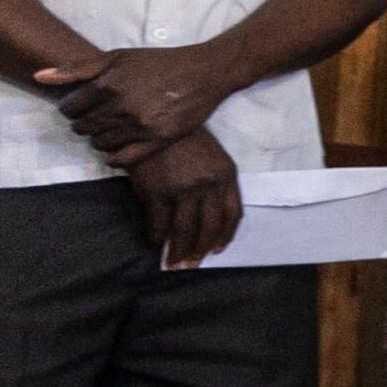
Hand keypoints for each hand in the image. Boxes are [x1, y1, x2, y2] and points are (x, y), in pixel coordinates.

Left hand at [34, 40, 236, 163]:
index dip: (71, 108)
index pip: (69, 108)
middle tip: (96, 118)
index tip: (81, 107)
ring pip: (100, 144)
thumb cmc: (159, 62)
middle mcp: (121, 107)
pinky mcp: (159, 139)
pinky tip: (117, 150)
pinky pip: (124, 159)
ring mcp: (140, 125)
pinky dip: (115, 158)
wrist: (204, 72)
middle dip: (84, 124)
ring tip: (110, 130)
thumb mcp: (117, 57)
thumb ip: (76, 67)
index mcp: (107, 85)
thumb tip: (38, 76)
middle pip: (83, 127)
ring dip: (99, 139)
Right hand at [129, 130, 241, 269]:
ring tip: (174, 263)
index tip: (217, 250)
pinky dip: (156, 237)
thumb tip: (206, 216)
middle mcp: (208, 185)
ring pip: (184, 230)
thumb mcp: (212, 156)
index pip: (232, 214)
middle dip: (200, 250)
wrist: (153, 121)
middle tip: (192, 265)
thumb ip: (214, 183)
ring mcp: (182, 190)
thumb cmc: (183, 137)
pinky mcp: (156, 192)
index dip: (225, 236)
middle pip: (209, 227)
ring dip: (179, 250)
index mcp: (226, 175)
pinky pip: (158, 223)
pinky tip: (154, 243)